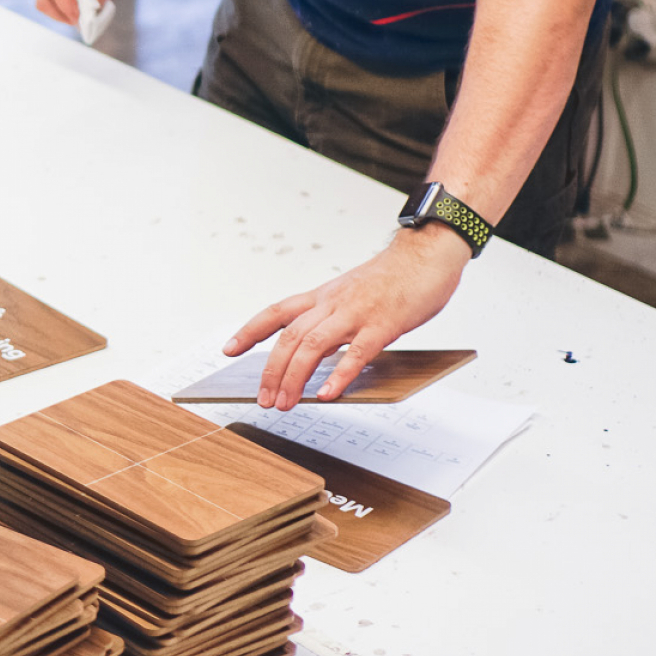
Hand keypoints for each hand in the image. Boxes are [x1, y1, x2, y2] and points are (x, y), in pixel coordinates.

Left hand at [225, 227, 470, 408]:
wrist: (427, 252)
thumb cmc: (394, 278)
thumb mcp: (353, 295)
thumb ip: (335, 322)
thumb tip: (320, 355)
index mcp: (324, 297)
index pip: (276, 313)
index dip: (249, 331)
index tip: (228, 349)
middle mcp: (333, 304)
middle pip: (289, 337)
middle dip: (271, 370)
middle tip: (263, 398)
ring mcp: (356, 313)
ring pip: (312, 346)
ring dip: (294, 377)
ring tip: (286, 403)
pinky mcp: (383, 324)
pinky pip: (356, 353)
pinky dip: (338, 375)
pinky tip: (327, 394)